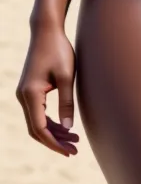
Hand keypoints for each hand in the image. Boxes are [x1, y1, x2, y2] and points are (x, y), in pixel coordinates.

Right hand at [16, 23, 79, 155]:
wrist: (47, 32)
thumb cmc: (59, 50)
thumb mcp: (68, 76)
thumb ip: (67, 102)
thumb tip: (69, 128)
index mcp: (31, 95)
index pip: (40, 128)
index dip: (54, 143)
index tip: (69, 151)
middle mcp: (23, 97)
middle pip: (37, 129)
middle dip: (54, 141)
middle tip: (74, 150)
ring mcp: (25, 94)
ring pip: (37, 122)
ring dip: (54, 132)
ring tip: (74, 140)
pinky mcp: (30, 91)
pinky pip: (38, 113)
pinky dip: (50, 122)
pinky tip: (65, 126)